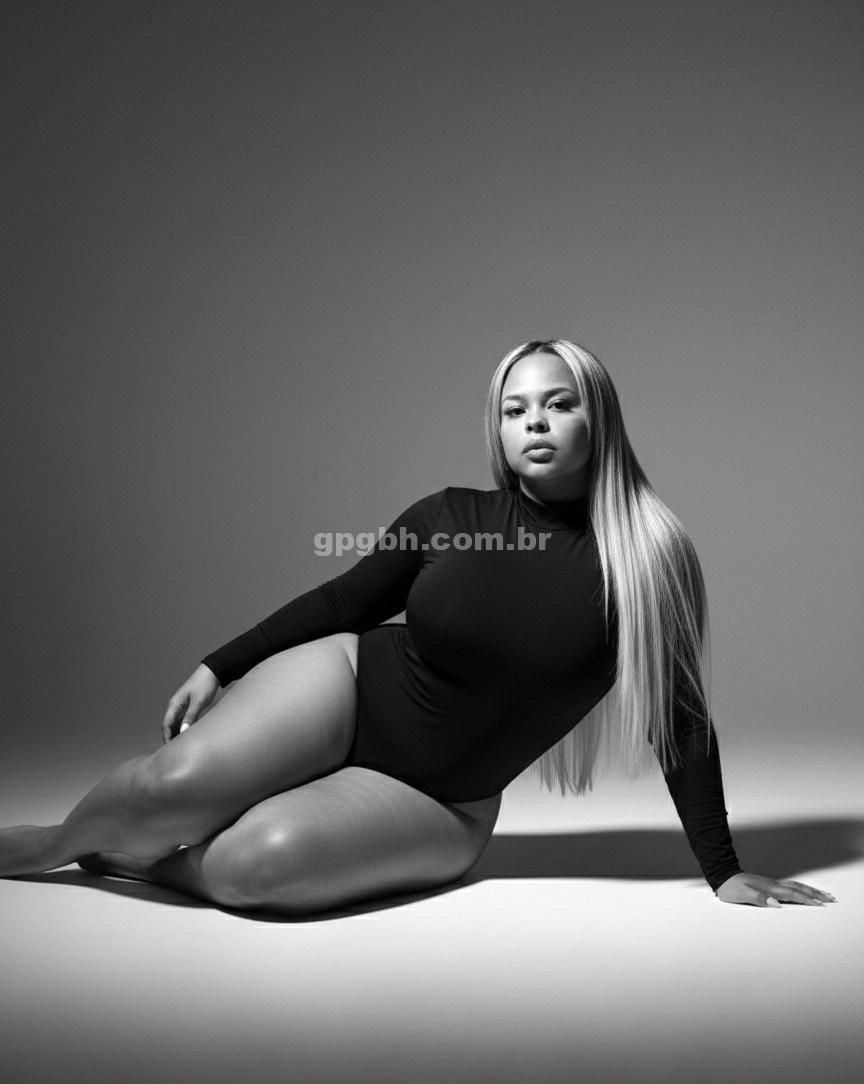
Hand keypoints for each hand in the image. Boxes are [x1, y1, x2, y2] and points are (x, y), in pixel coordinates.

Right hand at [161, 664, 219, 742]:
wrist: (212, 672)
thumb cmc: (204, 684)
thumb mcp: (198, 702)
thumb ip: (191, 716)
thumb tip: (183, 731)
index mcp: (174, 704)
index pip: (166, 724)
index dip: (167, 736)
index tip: (170, 748)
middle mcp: (176, 706)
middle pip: (169, 725)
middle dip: (171, 737)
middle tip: (177, 751)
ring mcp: (182, 706)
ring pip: (176, 723)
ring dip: (178, 733)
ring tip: (183, 746)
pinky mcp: (189, 706)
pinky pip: (184, 720)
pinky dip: (184, 728)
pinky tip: (189, 735)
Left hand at [715, 871, 836, 906]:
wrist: (722, 876)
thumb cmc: (731, 888)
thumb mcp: (742, 895)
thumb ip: (759, 899)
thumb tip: (776, 904)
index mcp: (769, 889)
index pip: (792, 895)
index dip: (807, 900)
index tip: (820, 904)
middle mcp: (773, 885)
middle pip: (799, 889)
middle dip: (815, 894)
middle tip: (831, 898)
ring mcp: (771, 884)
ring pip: (796, 886)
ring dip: (810, 890)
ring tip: (823, 894)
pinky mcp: (768, 885)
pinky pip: (790, 886)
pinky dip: (800, 888)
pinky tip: (802, 890)